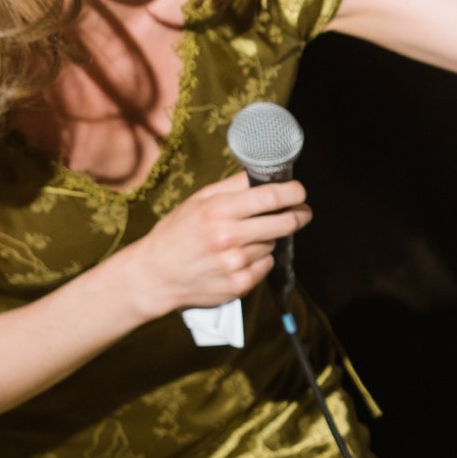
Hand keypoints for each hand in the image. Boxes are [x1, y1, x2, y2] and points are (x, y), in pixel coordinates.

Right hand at [118, 169, 306, 319]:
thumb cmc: (176, 234)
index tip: (299, 191)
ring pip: (273, 243)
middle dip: (298, 214)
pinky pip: (266, 265)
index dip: (294, 192)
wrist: (155, 275)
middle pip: (284, 222)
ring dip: (268, 238)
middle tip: (301, 211)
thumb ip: (232, 187)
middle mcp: (228, 237)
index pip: (270, 196)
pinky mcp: (240, 284)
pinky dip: (260, 259)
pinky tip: (240, 257)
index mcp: (217, 210)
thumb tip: (263, 173)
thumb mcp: (197, 201)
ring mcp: (235, 263)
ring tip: (245, 238)